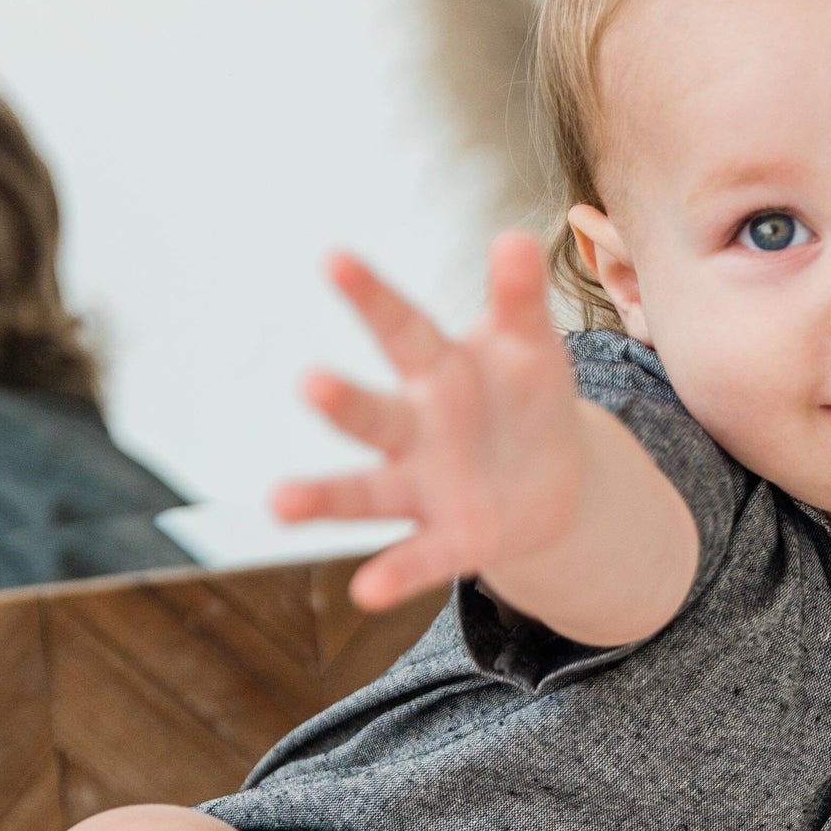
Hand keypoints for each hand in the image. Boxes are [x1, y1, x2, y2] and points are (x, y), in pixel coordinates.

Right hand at [273, 234, 586, 612]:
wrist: (551, 482)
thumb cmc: (526, 399)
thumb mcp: (531, 347)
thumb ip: (519, 299)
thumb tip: (517, 237)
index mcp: (436, 371)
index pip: (402, 329)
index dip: (370, 295)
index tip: (333, 258)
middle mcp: (413, 429)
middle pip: (372, 415)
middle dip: (342, 402)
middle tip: (309, 383)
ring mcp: (422, 488)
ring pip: (364, 494)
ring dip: (322, 500)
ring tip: (278, 505)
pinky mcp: (449, 540)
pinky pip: (416, 559)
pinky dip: (393, 575)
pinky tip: (366, 593)